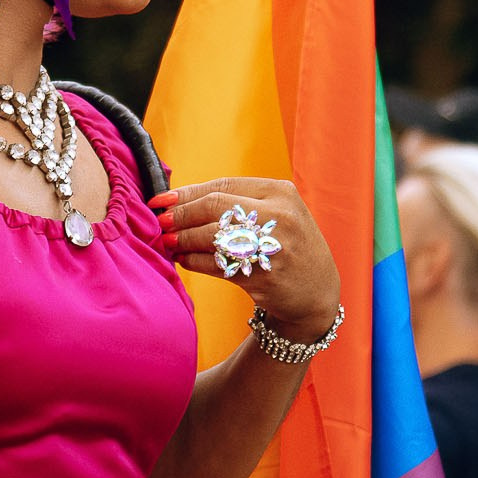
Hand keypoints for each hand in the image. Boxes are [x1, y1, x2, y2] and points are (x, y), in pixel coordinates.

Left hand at [155, 177, 340, 340]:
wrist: (317, 291)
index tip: (159, 201)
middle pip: (215, 207)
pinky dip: (193, 261)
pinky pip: (217, 264)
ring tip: (168, 243)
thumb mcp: (275, 213)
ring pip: (213, 236)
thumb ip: (237, 202)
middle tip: (161, 223)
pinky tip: (184, 260)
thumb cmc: (287, 246)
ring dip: (182, 240)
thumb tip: (178, 199)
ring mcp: (274, 245)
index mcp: (280, 192)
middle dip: (181, 215)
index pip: (222, 186)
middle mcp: (280, 215)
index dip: (186, 193)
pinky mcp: (265, 274)